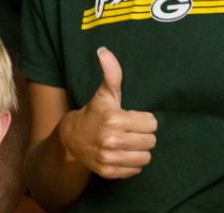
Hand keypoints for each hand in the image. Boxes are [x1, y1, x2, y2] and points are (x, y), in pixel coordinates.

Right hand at [58, 47, 157, 178]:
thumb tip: (104, 51)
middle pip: (150, 141)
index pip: (151, 123)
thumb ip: (111, 73)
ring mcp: (110, 158)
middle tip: (132, 131)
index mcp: (114, 119)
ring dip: (140, 150)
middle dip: (144, 135)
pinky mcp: (109, 172)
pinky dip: (132, 163)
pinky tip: (123, 153)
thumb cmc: (94, 113)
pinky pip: (136, 170)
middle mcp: (111, 140)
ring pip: (146, 157)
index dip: (144, 120)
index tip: (133, 118)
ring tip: (129, 142)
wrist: (72, 139)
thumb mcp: (105, 93)